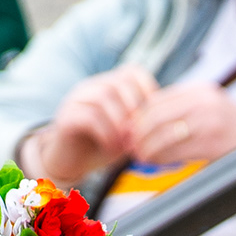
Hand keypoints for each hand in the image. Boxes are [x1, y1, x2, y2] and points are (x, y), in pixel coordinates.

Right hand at [23, 66, 160, 181]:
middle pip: (118, 83)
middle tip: (138, 135)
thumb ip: (142, 125)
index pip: (132, 72)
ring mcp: (76, 100)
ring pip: (103, 98)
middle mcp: (91, 87)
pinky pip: (89, 117)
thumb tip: (169, 122)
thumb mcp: (127, 134)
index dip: (147, 91)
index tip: (153, 117)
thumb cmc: (101, 148)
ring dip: (119, 124)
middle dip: (134, 110)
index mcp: (107, 85)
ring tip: (125, 144)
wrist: (70, 163)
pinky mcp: (66, 117)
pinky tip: (111, 147)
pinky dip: (105, 133)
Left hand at [125, 78, 235, 171]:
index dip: (139, 115)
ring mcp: (207, 122)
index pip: (157, 99)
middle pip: (156, 115)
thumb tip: (147, 121)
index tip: (130, 129)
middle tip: (130, 146)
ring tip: (140, 157)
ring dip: (147, 148)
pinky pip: (176, 152)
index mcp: (199, 90)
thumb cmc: (233, 128)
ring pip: (163, 134)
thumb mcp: (209, 107)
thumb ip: (183, 109)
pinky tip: (155, 163)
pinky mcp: (211, 144)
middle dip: (138, 133)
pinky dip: (161, 159)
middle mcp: (202, 102)